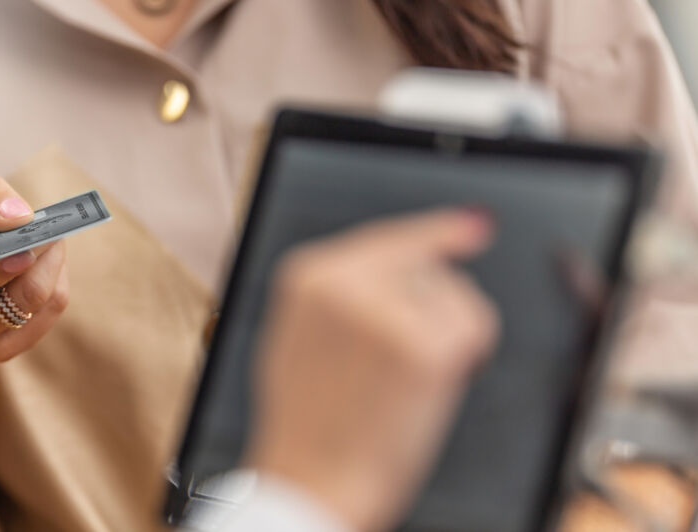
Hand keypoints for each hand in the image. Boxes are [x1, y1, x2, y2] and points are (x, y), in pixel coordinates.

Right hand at [0, 174, 68, 365]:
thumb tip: (19, 217)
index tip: (24, 251)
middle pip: (0, 300)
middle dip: (34, 256)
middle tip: (49, 226)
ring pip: (30, 307)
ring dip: (49, 266)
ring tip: (46, 239)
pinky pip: (46, 317)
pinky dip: (55, 284)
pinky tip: (44, 265)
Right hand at [248, 208, 498, 530]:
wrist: (311, 480)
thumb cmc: (308, 424)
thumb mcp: (301, 338)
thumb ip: (346, 290)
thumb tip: (419, 251)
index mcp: (308, 274)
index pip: (387, 237)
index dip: (436, 232)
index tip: (473, 226)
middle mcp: (344, 281)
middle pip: (428, 267)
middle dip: (433, 308)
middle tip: (402, 364)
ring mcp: (385, 311)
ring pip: (454, 294)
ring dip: (448, 333)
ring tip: (403, 382)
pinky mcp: (425, 347)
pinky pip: (474, 325)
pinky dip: (468, 355)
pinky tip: (433, 385)